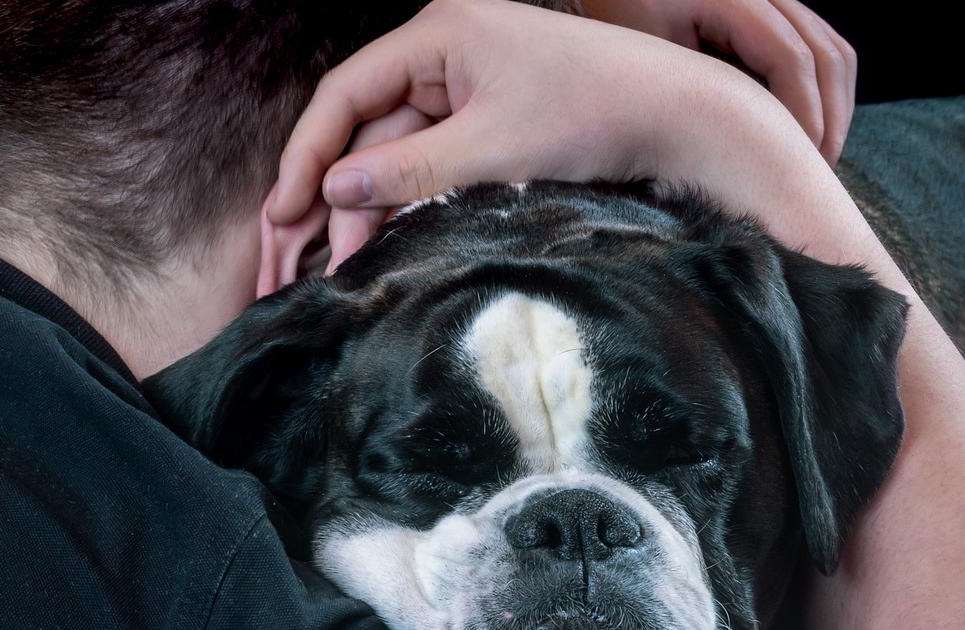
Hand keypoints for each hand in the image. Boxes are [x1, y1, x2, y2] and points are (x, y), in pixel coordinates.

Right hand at [268, 0, 818, 275]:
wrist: (680, 117)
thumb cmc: (594, 116)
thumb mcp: (491, 151)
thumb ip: (405, 171)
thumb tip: (333, 190)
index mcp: (437, 32)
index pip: (346, 92)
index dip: (308, 154)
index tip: (284, 210)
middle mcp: (446, 46)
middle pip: (368, 123)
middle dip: (341, 191)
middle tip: (317, 255)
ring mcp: (471, 79)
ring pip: (401, 145)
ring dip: (378, 202)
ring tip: (352, 261)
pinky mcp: (494, 111)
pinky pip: (437, 153)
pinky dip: (417, 194)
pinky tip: (396, 238)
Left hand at [580, 0, 856, 164]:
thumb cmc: (619, 27)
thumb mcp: (648, 58)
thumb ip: (698, 91)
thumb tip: (747, 146)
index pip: (790, 57)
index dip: (804, 114)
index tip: (798, 164)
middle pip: (827, 53)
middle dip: (830, 119)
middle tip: (816, 173)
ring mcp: (776, 1)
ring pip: (835, 51)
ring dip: (837, 108)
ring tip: (817, 158)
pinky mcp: (779, 16)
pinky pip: (823, 49)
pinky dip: (826, 93)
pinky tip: (810, 132)